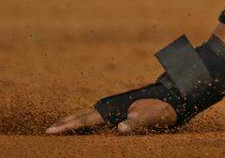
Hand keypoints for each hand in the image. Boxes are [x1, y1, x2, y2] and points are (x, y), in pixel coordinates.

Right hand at [45, 98, 177, 134]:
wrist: (175, 93)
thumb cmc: (164, 108)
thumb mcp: (152, 118)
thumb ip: (136, 123)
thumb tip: (120, 129)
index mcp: (115, 110)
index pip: (85, 121)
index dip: (68, 126)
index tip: (50, 131)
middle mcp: (113, 106)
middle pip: (83, 115)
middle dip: (66, 123)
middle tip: (48, 130)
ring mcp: (117, 106)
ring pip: (90, 114)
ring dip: (75, 120)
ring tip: (62, 126)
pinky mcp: (123, 108)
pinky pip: (100, 116)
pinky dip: (88, 120)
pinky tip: (86, 125)